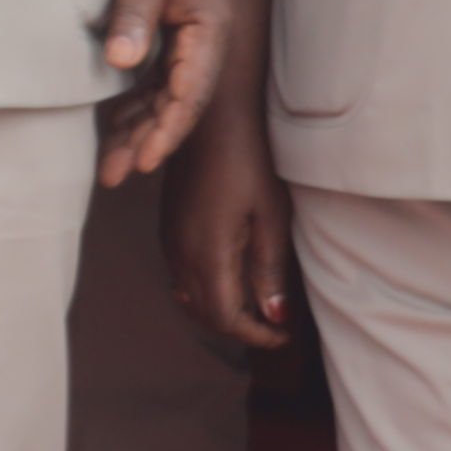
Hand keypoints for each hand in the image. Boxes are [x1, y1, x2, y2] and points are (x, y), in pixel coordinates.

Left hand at [91, 0, 230, 188]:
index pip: (189, 94)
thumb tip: (122, 62)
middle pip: (177, 105)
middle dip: (146, 143)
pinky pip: (156, 80)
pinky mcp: (173, 32)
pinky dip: (136, 106)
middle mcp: (205, 42)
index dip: (166, 132)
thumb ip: (134, 12)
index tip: (142, 163)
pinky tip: (113, 127)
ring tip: (108, 166)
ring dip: (139, 130)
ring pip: (165, 98)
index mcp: (209, 30)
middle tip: (111, 176)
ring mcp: (190, 39)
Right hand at [168, 109, 298, 355]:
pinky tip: (227, 278)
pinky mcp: (167, 225)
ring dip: (218, 311)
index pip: (226, 317)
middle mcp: (181, 252)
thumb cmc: (250, 159)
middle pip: (204, 313)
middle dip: (239, 328)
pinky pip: (179, 274)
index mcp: (209, 253)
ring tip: (253, 307)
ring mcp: (169, 238)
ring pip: (187, 297)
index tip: (283, 335)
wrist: (212, 115)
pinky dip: (202, 290)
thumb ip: (269, 269)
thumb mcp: (272, 215)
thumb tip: (273, 315)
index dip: (256, 335)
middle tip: (272, 326)